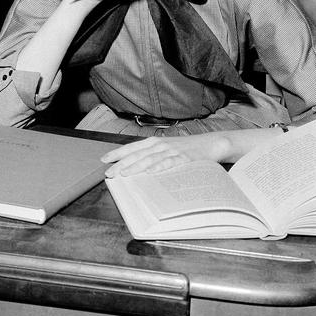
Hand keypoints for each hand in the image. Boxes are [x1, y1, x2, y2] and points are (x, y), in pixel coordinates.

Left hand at [102, 133, 227, 176]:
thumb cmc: (187, 148)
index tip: (104, 160)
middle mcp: (161, 145)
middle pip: (138, 154)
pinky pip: (170, 163)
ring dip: (136, 166)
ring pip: (150, 159)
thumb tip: (134, 167)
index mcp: (155, 142)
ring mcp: (173, 151)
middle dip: (121, 163)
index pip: (132, 147)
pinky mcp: (184, 158)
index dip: (117, 153)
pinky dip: (160, 167)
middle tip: (108, 172)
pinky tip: (151, 172)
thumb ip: (152, 155)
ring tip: (124, 173)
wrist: (211, 144)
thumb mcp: (167, 149)